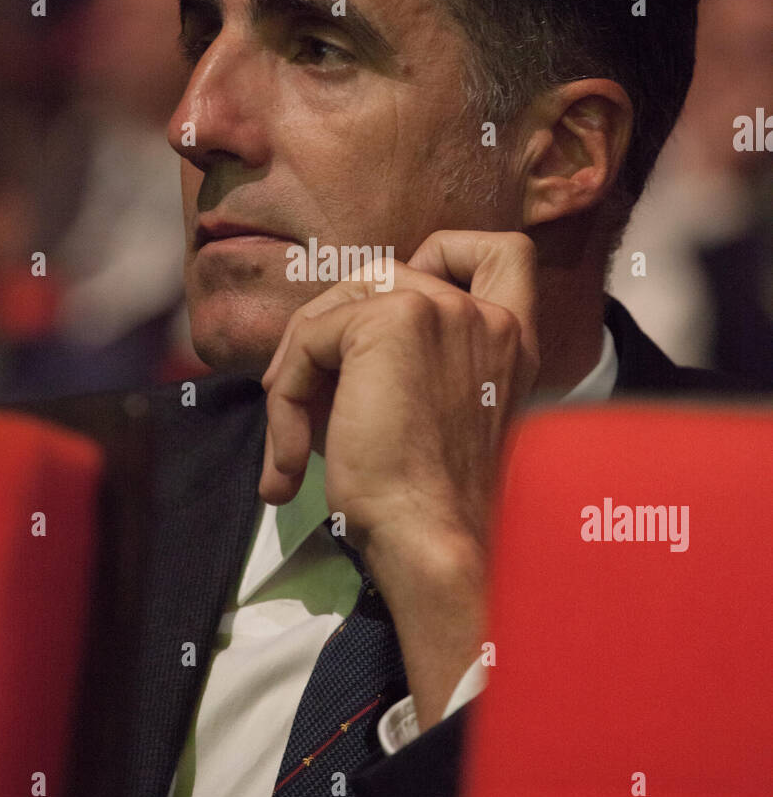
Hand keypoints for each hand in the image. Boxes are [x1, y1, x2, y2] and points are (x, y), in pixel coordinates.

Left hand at [260, 231, 539, 729]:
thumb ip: (413, 365)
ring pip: (337, 307)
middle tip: (299, 409)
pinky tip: (291, 463)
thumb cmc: (429, 507)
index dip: (443, 256)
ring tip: (291, 449)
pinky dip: (286, 399)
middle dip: (328, 335)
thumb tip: (324, 347)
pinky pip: (310, 338)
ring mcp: (443, 310)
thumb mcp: (434, 418)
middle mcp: (487, 317)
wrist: (432, 544)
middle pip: (381, 276)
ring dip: (298, 374)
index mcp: (511, 341)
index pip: (503, 252)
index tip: (392, 309)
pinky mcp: (392, 322)